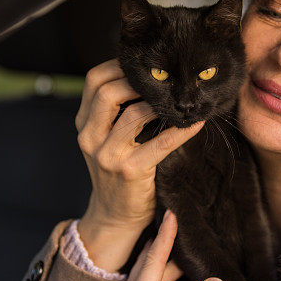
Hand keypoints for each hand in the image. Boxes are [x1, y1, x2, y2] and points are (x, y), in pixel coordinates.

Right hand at [75, 60, 203, 271]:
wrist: (115, 217)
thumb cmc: (117, 172)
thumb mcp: (105, 140)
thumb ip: (114, 112)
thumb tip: (146, 76)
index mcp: (84, 125)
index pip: (93, 81)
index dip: (118, 66)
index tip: (143, 64)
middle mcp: (91, 138)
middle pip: (108, 92)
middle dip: (137, 80)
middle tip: (163, 79)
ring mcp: (108, 156)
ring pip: (134, 114)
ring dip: (160, 103)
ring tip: (178, 99)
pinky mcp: (131, 171)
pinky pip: (161, 143)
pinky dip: (181, 130)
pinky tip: (196, 123)